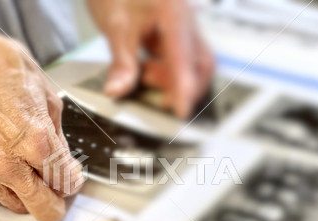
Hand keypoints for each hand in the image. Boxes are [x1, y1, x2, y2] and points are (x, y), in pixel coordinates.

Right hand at [0, 3, 82, 220]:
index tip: (71, 180)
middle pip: (41, 207)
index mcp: (34, 142)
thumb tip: (66, 164)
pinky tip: (5, 162)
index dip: (72, 184)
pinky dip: (3, 184)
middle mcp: (6, 162)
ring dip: (28, 195)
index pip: (64, 183)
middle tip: (58, 199)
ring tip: (30, 173)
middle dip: (55, 206)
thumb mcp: (49, 100)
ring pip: (17, 204)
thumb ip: (60, 140)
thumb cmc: (1, 72)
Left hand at [87, 0, 214, 117]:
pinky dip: (167, 73)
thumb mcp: (115, 26)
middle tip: (162, 101)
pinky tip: (149, 70)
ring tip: (147, 76)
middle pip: (202, 62)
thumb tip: (118, 91)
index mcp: (174, 13)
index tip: (182, 110)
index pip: (185, 57)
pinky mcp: (176, 34)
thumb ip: (121, 62)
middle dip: (186, 87)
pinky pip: (179, 60)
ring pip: (193, 63)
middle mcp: (185, 21)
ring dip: (173, 80)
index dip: (185, 87)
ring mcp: (183, 28)